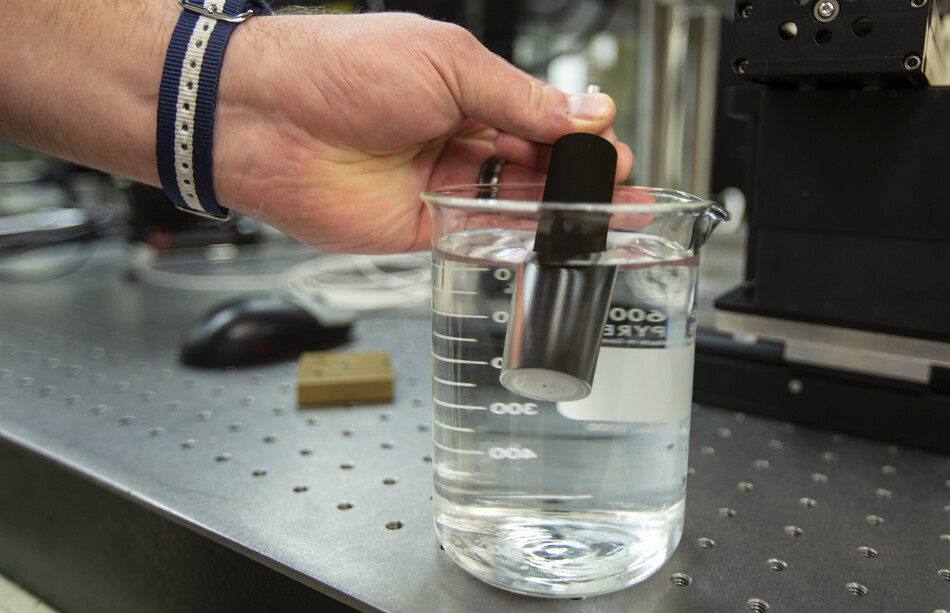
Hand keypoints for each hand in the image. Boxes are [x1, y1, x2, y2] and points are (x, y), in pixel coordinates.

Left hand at [214, 12, 633, 253]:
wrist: (267, 116)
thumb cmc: (340, 69)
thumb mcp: (448, 65)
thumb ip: (520, 98)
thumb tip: (584, 111)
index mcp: (465, 89)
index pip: (538, 118)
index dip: (577, 136)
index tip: (611, 149)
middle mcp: (454, 138)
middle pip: (532, 166)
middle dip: (577, 179)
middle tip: (617, 190)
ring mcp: (438, 185)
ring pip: (511, 206)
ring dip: (556, 213)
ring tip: (601, 218)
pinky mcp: (419, 228)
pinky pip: (476, 240)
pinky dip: (513, 242)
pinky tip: (547, 239)